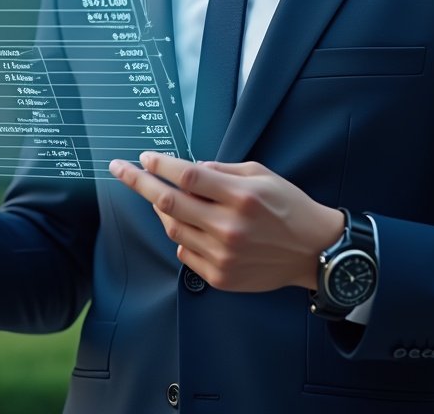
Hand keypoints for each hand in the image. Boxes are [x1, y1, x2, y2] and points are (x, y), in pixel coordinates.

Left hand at [109, 152, 343, 292]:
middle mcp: (228, 227)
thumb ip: (221, 170)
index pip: (187, 176)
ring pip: (172, 228)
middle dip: (138, 182)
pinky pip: (184, 253)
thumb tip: (188, 168)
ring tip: (160, 196)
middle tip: (120, 170)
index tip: (144, 157)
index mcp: (240, 196)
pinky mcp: (221, 277)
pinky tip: (190, 225)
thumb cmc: (288, 206)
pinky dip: (180, 236)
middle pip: (168, 202)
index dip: (161, 164)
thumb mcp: (260, 173)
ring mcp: (223, 255)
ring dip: (161, 209)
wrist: (313, 251)